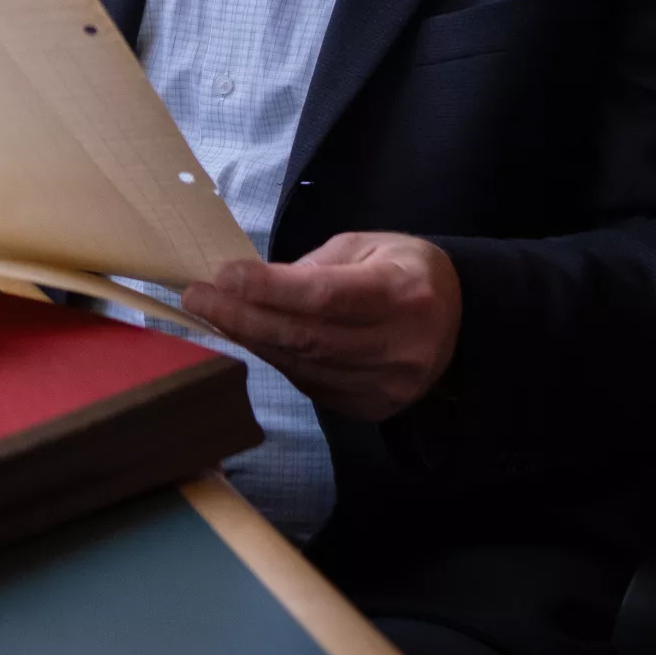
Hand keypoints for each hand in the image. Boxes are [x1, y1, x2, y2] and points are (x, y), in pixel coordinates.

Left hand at [182, 231, 461, 422]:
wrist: (457, 319)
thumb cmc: (404, 270)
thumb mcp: (368, 246)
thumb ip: (313, 267)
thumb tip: (253, 284)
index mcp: (404, 293)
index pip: (326, 296)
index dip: (269, 289)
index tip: (223, 276)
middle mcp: (399, 345)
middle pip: (306, 337)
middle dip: (243, 317)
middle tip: (198, 297)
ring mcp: (387, 384)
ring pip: (303, 365)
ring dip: (251, 340)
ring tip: (213, 314)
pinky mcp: (373, 408)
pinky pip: (311, 384)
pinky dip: (276, 360)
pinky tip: (250, 338)